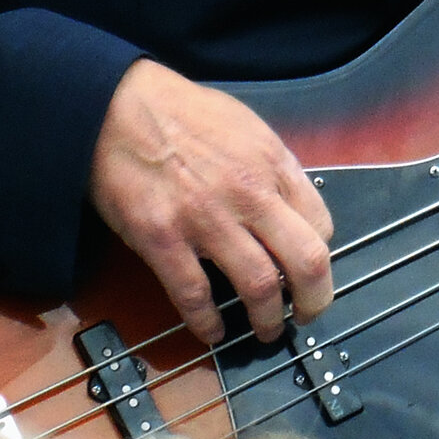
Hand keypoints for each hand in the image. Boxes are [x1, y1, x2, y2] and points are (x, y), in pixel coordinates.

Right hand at [91, 59, 333, 343]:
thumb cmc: (182, 112)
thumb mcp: (246, 126)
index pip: (320, 225)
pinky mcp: (163, 240)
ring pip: (259, 286)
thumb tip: (291, 203)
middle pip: (306, 261)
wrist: (118, 107)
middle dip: (314, 300)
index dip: (320, 255)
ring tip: (267, 330)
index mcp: (272, 164)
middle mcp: (249, 195)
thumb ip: (273, 167)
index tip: (309, 270)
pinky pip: (195, 295)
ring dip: (268, 319)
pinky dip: (208, 322)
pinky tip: (213, 331)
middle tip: (306, 315)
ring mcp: (206, 220)